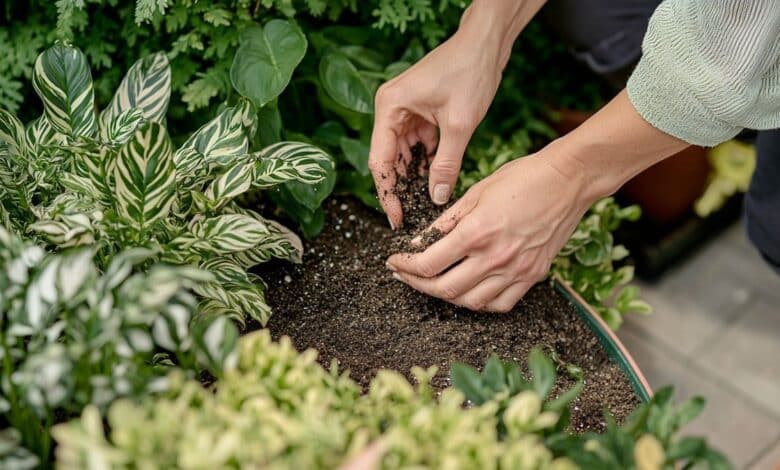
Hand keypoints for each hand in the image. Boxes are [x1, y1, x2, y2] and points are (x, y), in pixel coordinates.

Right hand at [368, 33, 502, 227]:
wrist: (487, 42)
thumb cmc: (470, 71)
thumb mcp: (460, 124)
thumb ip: (446, 164)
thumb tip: (436, 198)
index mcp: (389, 108)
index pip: (381, 161)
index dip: (387, 193)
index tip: (396, 218)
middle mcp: (391, 110)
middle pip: (390, 160)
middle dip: (400, 188)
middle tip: (411, 217)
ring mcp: (405, 111)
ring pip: (404, 155)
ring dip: (415, 178)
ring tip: (424, 204)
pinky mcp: (420, 113)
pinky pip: (419, 146)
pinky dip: (427, 163)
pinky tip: (435, 182)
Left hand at [385, 147, 592, 311]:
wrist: (568, 180)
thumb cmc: (522, 178)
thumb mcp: (476, 192)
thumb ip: (446, 221)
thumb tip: (421, 242)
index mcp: (476, 232)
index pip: (428, 263)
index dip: (405, 267)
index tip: (395, 262)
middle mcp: (495, 257)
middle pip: (444, 289)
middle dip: (417, 284)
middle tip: (406, 275)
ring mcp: (516, 270)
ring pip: (470, 303)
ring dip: (446, 296)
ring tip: (434, 283)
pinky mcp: (532, 276)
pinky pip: (500, 304)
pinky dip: (480, 303)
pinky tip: (469, 291)